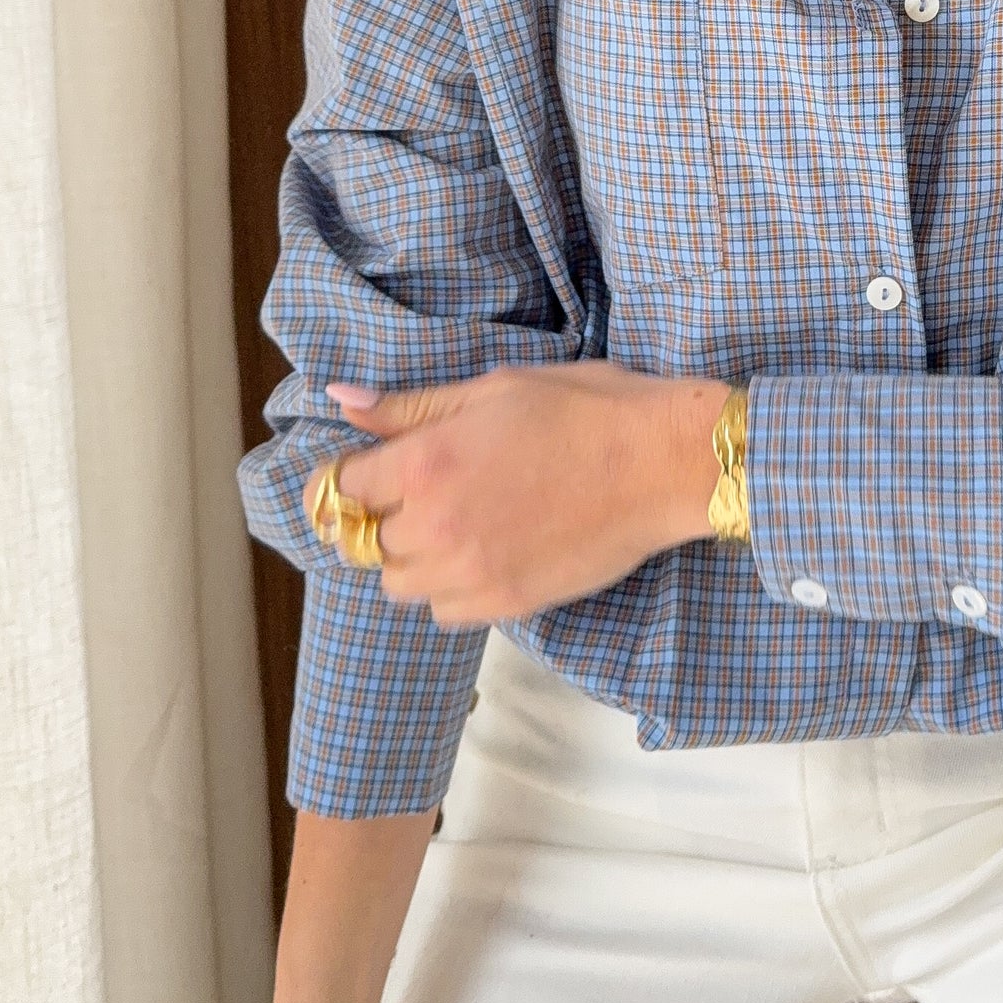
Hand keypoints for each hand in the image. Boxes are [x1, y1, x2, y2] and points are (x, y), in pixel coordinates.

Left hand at [301, 364, 732, 623]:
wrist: (662, 462)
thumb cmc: (585, 410)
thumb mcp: (493, 389)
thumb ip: (411, 406)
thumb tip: (341, 401)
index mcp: (426, 462)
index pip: (341, 489)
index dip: (350, 478)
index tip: (371, 472)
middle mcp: (435, 524)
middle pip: (363, 543)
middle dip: (381, 518)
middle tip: (422, 493)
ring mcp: (470, 572)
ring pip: (399, 585)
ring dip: (411, 558)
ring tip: (455, 525)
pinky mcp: (506, 603)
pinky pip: (444, 613)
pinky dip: (450, 589)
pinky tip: (482, 554)